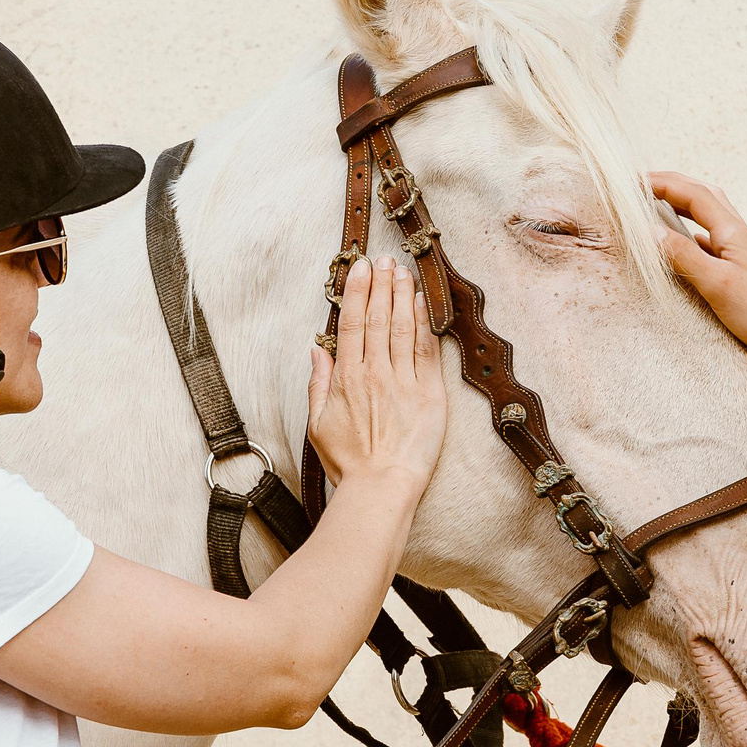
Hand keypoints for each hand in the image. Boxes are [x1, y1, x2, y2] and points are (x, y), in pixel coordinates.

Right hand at [306, 254, 445, 488]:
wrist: (381, 487)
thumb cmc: (349, 462)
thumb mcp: (318, 424)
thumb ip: (317, 384)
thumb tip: (316, 352)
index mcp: (346, 378)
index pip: (354, 323)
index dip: (359, 291)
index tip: (361, 268)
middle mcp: (375, 373)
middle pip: (380, 317)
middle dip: (382, 284)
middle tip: (385, 259)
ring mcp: (404, 381)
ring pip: (404, 327)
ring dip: (403, 294)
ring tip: (404, 270)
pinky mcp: (429, 394)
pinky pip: (427, 350)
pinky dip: (425, 322)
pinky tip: (423, 302)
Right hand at [649, 172, 746, 365]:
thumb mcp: (716, 283)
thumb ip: (683, 255)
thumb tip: (651, 231)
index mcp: (734, 232)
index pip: (693, 195)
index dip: (662, 184)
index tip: (633, 180)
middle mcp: (740, 234)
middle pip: (704, 196)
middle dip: (673, 184)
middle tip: (643, 183)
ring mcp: (742, 250)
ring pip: (710, 214)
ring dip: (684, 202)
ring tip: (658, 202)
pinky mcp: (742, 268)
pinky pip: (713, 238)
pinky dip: (693, 231)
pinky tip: (684, 241)